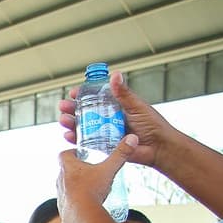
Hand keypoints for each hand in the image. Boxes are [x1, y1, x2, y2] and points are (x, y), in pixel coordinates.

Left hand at [57, 134, 137, 212]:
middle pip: (65, 170)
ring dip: (75, 185)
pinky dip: (76, 200)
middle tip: (89, 170)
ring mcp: (60, 195)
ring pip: (66, 186)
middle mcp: (60, 180)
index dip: (72, 152)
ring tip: (90, 188)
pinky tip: (87, 204)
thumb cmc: (91, 190)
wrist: (81, 216)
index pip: (64, 154)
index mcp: (68, 167)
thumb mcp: (108, 170)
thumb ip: (120, 154)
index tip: (81, 153)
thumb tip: (132, 138)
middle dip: (76, 169)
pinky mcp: (62, 208)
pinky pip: (68, 201)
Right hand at [59, 70, 174, 168]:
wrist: (159, 148)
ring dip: (70, 123)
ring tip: (64, 120)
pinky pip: (87, 143)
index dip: (83, 95)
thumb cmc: (152, 125)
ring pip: (82, 127)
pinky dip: (75, 140)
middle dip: (71, 109)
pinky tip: (68, 136)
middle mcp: (107, 119)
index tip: (74, 93)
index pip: (95, 98)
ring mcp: (104, 133)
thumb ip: (123, 93)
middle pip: (84, 113)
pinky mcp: (104, 147)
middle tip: (63, 106)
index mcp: (115, 107)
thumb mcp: (136, 106)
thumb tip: (115, 75)